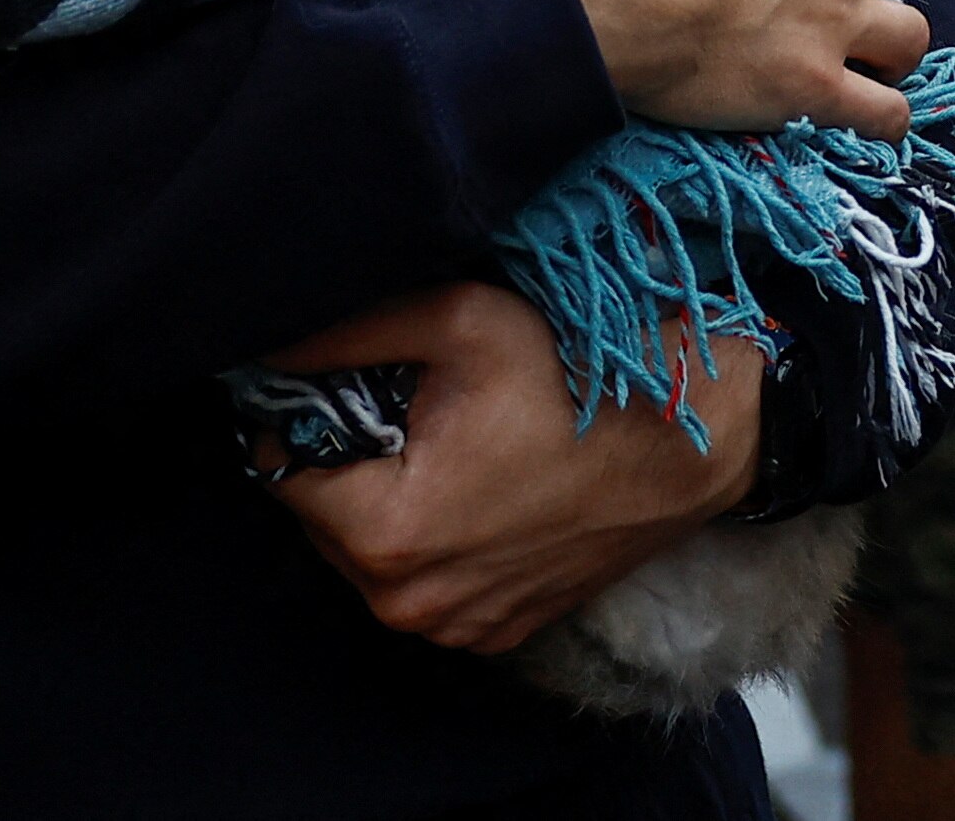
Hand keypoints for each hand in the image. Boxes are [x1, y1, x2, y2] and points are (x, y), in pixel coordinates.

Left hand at [262, 280, 756, 654]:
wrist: (686, 437)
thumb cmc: (576, 377)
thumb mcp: (456, 321)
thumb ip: (345, 332)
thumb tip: (267, 341)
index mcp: (386, 535)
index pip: (281, 468)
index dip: (299, 414)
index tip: (341, 378)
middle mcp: (410, 604)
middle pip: (324, 513)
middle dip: (346, 456)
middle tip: (405, 402)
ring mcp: (457, 628)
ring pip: (372, 551)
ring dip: (387, 497)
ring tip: (447, 440)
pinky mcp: (496, 633)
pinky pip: (428, 581)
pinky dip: (435, 536)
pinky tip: (480, 484)